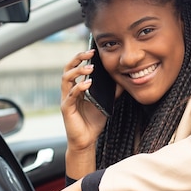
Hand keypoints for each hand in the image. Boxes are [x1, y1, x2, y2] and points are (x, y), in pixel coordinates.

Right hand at [61, 49, 108, 176]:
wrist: (87, 140)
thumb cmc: (93, 121)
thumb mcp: (106, 102)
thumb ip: (113, 91)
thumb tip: (124, 79)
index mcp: (76, 87)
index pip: (75, 67)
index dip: (81, 57)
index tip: (93, 50)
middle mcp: (69, 91)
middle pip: (68, 69)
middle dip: (77, 58)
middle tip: (90, 53)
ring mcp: (66, 99)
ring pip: (66, 79)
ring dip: (78, 71)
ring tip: (90, 67)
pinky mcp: (67, 109)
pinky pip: (71, 95)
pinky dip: (79, 87)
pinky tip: (88, 83)